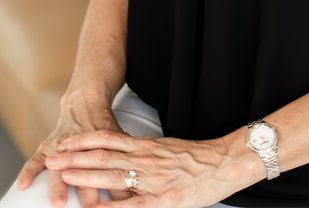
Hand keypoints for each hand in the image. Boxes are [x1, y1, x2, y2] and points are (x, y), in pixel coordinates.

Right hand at [16, 100, 131, 206]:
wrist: (86, 104)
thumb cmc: (104, 127)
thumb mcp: (120, 141)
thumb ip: (124, 166)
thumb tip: (135, 191)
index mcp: (107, 149)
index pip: (113, 175)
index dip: (116, 191)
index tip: (114, 206)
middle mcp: (85, 149)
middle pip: (89, 173)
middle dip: (88, 193)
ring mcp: (65, 146)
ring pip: (64, 165)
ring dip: (61, 184)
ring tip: (59, 201)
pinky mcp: (50, 144)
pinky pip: (36, 158)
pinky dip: (29, 171)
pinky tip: (24, 185)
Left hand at [43, 128, 257, 207]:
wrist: (223, 162)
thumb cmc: (197, 158)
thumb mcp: (167, 149)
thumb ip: (146, 153)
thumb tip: (126, 156)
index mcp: (146, 147)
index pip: (108, 140)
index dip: (83, 142)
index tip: (64, 144)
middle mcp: (144, 160)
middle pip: (103, 157)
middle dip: (74, 160)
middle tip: (52, 160)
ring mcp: (151, 179)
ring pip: (111, 177)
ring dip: (85, 177)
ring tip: (63, 177)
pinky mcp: (161, 200)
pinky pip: (130, 206)